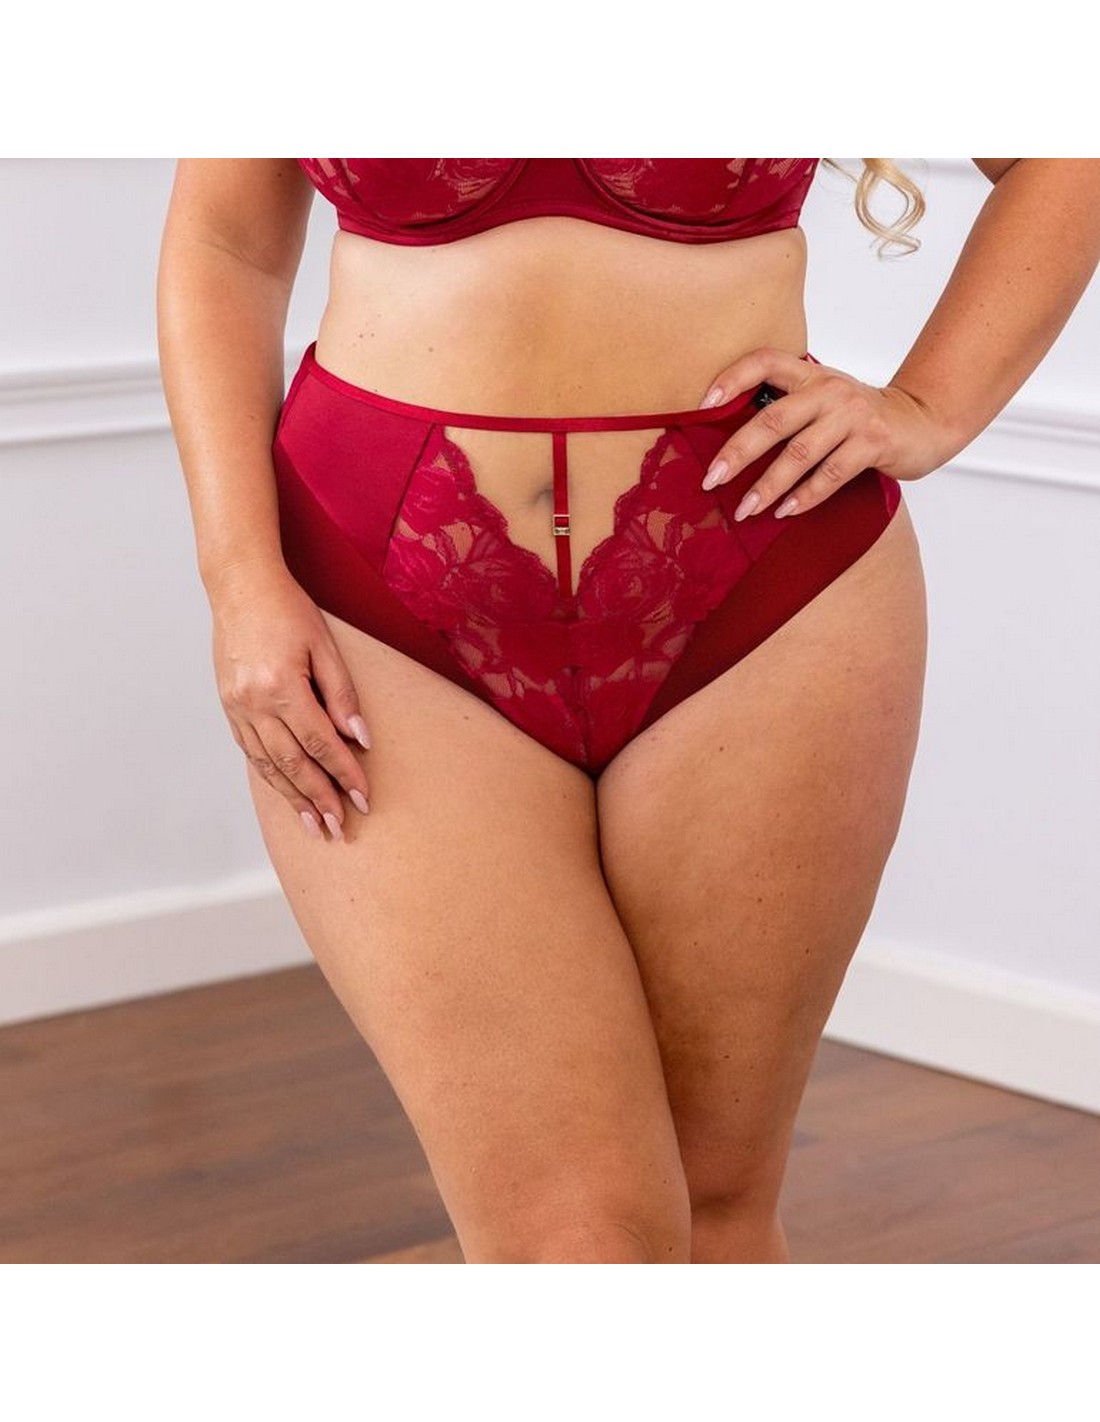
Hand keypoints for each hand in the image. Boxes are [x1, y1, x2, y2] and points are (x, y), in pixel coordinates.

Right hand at [211, 563, 371, 840]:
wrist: (240, 587)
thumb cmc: (287, 610)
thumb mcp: (325, 646)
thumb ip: (342, 695)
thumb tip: (360, 738)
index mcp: (281, 686)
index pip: (320, 743)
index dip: (344, 774)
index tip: (363, 798)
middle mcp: (254, 703)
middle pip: (292, 763)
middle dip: (319, 798)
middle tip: (339, 828)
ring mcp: (236, 707)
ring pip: (268, 764)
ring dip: (293, 797)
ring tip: (315, 824)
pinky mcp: (228, 707)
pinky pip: (251, 751)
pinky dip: (271, 775)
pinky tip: (286, 792)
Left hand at [697, 346, 947, 518]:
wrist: (921, 421)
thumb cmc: (858, 416)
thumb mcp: (823, 400)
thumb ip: (787, 407)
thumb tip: (730, 440)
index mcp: (811, 374)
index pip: (764, 362)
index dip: (731, 378)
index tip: (702, 405)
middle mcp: (829, 390)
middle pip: (772, 420)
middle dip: (737, 454)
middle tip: (711, 479)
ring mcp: (853, 416)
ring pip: (799, 454)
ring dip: (768, 486)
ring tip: (745, 509)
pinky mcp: (873, 442)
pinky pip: (831, 474)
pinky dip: (805, 496)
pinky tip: (785, 512)